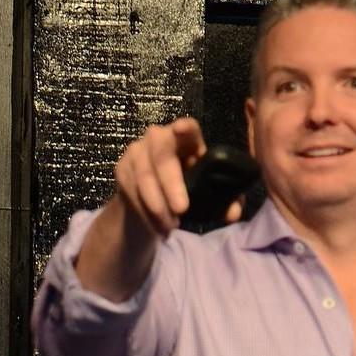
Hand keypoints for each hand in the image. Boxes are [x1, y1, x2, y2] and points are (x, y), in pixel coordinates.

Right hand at [113, 117, 243, 238]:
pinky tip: (157, 228)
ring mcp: (137, 151)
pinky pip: (131, 191)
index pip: (188, 128)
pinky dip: (145, 213)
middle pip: (162, 154)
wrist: (152, 202)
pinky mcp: (122, 168)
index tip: (181, 129)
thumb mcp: (208, 194)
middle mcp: (159, 138)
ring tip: (170, 226)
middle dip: (171, 183)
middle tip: (182, 210)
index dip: (185, 128)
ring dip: (158, 205)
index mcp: (187, 140)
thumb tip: (232, 214)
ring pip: (144, 176)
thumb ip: (225, 201)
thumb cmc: (188, 190)